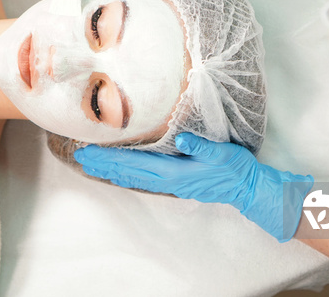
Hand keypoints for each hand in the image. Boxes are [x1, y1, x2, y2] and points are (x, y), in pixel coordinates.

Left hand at [74, 133, 313, 241]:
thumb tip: (183, 139)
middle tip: (80, 156)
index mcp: (174, 172)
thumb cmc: (235, 169)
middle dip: (103, 165)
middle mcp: (168, 179)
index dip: (109, 159)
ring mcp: (171, 183)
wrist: (248, 189)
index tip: (89, 153)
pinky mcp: (176, 182)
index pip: (133, 164)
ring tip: (93, 164)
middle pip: (127, 172)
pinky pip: (144, 179)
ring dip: (112, 170)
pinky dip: (127, 174)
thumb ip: (201, 146)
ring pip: (133, 177)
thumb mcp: (222, 153)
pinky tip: (121, 171)